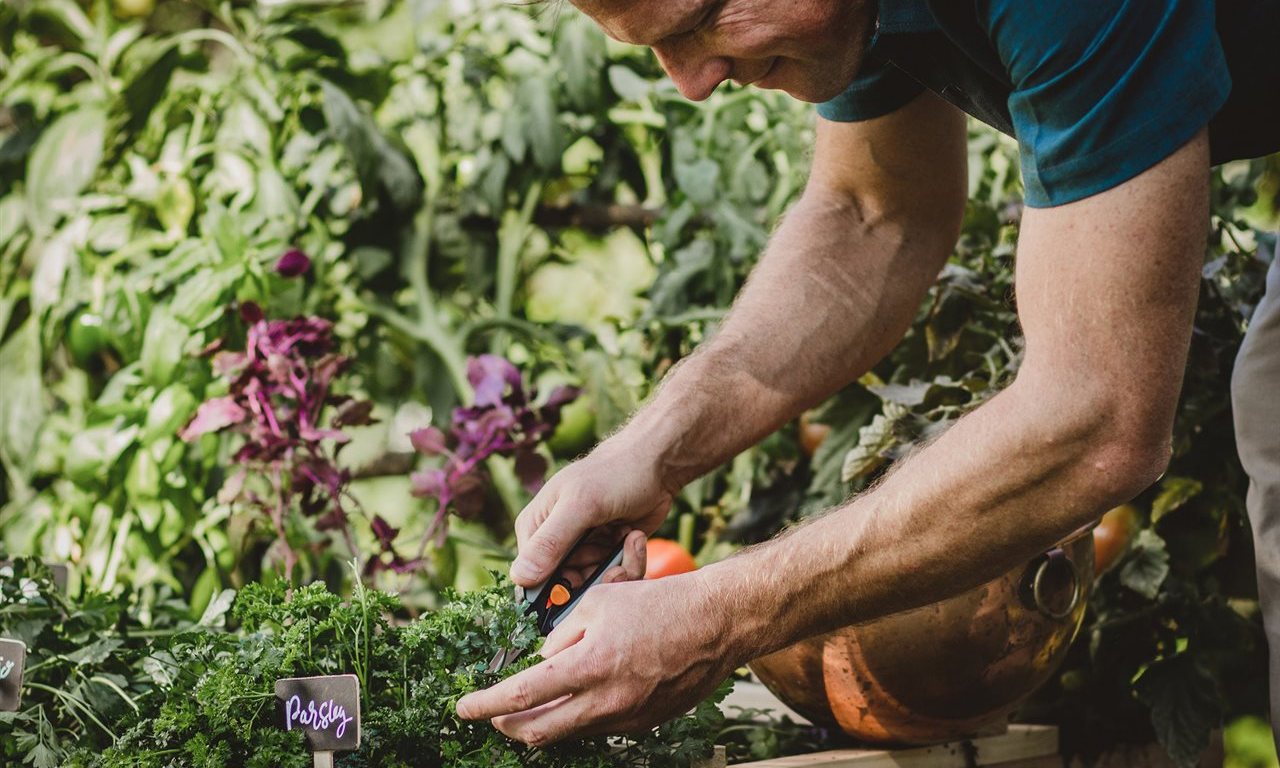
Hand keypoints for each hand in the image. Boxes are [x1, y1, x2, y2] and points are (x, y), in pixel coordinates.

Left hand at [456, 570, 736, 745]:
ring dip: (540, 723)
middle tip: (490, 714)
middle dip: (505, 725)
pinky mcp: (642, 724)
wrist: (716, 624)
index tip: (462, 708)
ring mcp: (625, 718)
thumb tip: (543, 660)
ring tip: (529, 705)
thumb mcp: (600, 602)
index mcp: (589, 665)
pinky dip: (576, 717)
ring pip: (566, 734)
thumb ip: (563, 635)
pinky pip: (596, 728)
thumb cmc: (660, 604)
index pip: (521, 695)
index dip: (484, 705)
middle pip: (537, 731)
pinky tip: (575, 698)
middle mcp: (605, 700)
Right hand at [510, 437, 673, 586]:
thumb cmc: (614, 475)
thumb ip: (550, 542)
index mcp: (534, 528)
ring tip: (625, 539)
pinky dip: (627, 563)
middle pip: (566, 586)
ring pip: (593, 584)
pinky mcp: (605, 552)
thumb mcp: (580, 506)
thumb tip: (518, 578)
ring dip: (615, 569)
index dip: (556, 589)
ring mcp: (581, 548)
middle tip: (611, 555)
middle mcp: (554, 542)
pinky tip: (632, 538)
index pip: (531, 579)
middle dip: (594, 578)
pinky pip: (612, 576)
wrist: (654, 464)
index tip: (582, 581)